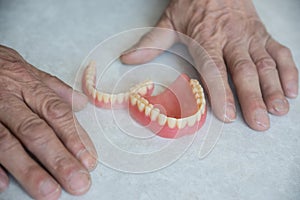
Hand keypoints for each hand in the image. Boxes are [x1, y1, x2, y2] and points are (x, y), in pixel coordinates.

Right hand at [0, 45, 97, 198]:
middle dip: (58, 159)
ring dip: (29, 169)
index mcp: (29, 86)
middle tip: (78, 182)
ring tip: (49, 191)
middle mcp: (9, 100)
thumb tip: (82, 103)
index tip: (89, 161)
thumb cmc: (2, 68)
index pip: (57, 114)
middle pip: (36, 131)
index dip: (74, 138)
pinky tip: (4, 184)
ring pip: (8, 142)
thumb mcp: (30, 72)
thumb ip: (56, 89)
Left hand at [120, 0, 297, 130]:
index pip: (214, 68)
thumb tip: (128, 58)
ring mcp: (250, 37)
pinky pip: (280, 52)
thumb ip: (150, 42)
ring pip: (265, 64)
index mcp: (207, 38)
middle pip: (244, 71)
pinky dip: (288, 71)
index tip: (228, 114)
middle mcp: (232, 39)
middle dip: (253, 98)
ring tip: (278, 111)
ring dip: (274, 89)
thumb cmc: (193, 4)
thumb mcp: (169, 22)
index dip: (221, 92)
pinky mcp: (263, 35)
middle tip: (260, 122)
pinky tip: (292, 91)